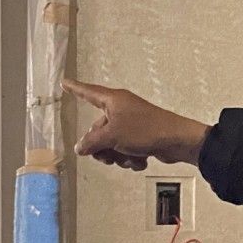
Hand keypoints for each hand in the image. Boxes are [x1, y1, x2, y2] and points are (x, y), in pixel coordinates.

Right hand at [63, 80, 210, 170]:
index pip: (88, 92)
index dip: (75, 88)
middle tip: (108, 155)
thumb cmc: (147, 130)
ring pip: (112, 143)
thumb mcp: (112, 136)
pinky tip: (140, 160)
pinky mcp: (142, 137)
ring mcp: (132, 124)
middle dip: (101, 147)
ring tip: (129, 158)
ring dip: (118, 156)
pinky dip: (131, 158)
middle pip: (98, 129)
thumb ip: (92, 142)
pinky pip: (126, 150)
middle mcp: (121, 109)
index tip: (65, 83)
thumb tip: (80, 147)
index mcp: (113, 100)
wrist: (177, 142)